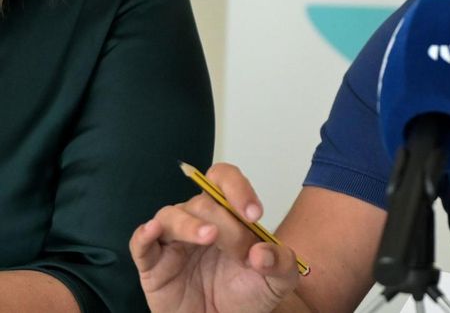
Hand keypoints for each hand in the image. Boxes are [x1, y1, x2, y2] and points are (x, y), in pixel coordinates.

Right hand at [130, 163, 300, 312]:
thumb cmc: (248, 295)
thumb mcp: (279, 281)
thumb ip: (281, 262)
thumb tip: (261, 253)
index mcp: (227, 215)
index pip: (224, 180)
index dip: (238, 189)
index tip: (254, 214)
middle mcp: (198, 221)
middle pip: (204, 201)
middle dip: (228, 223)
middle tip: (243, 253)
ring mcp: (174, 242)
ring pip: (171, 214)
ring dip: (190, 223)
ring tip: (209, 236)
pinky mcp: (153, 265)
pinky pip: (140, 243)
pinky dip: (144, 234)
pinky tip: (152, 230)